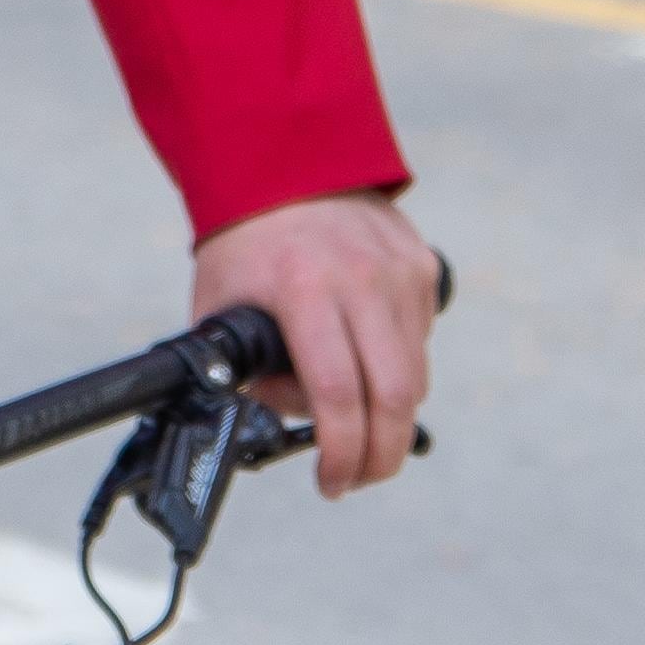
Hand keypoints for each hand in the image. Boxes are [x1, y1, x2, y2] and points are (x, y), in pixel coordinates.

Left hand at [189, 190, 440, 499]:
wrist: (283, 161)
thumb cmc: (245, 243)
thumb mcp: (222, 310)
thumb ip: (252, 374)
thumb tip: (294, 420)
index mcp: (304, 289)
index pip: (339, 395)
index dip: (341, 454)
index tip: (331, 483)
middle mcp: (361, 279)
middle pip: (395, 397)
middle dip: (381, 456)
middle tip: (359, 477)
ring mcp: (399, 270)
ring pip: (415, 376)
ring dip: (394, 420)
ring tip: (362, 431)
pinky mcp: (421, 265)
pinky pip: (420, 340)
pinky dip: (399, 368)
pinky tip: (367, 362)